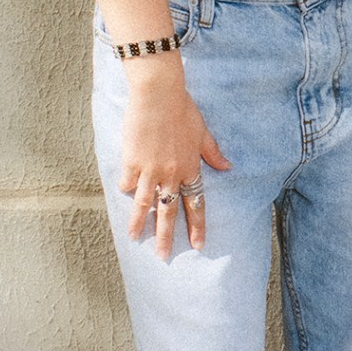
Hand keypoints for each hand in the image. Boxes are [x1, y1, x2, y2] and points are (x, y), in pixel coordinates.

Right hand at [118, 67, 228, 258]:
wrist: (158, 94)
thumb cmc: (182, 109)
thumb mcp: (202, 132)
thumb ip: (213, 153)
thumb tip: (228, 167)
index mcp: (190, 167)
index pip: (196, 203)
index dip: (197, 225)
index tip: (199, 244)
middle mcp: (171, 173)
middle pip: (169, 211)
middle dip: (166, 236)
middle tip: (163, 256)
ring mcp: (150, 169)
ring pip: (145, 203)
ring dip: (140, 223)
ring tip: (135, 238)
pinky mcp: (132, 162)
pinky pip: (127, 182)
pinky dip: (126, 189)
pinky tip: (123, 196)